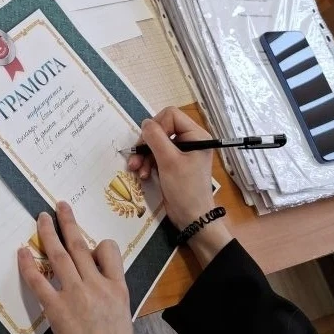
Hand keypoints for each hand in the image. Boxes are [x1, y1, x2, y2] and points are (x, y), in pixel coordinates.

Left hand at [18, 203, 146, 333]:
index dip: (97, 243)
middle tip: (60, 206)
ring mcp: (77, 296)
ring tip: (41, 218)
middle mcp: (99, 286)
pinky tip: (22, 253)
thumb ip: (108, 305)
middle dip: (68, 223)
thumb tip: (93, 300)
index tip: (89, 243)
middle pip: (81, 246)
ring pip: (61, 255)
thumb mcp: (121, 325)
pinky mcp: (58, 311)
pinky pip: (39, 281)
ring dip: (49, 233)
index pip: (109, 251)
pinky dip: (29, 265)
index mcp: (119, 290)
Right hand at [128, 107, 230, 266]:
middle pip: (161, 128)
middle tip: (137, 157)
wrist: (191, 218)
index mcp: (196, 135)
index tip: (149, 142)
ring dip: (144, 156)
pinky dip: (147, 163)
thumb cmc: (185, 189)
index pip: (171, 115)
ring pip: (155, 143)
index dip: (157, 126)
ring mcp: (181, 153)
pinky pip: (156, 155)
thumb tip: (145, 123)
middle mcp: (190, 140)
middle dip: (147, 143)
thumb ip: (156, 138)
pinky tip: (143, 175)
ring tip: (137, 169)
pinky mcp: (173, 164)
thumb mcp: (169, 161)